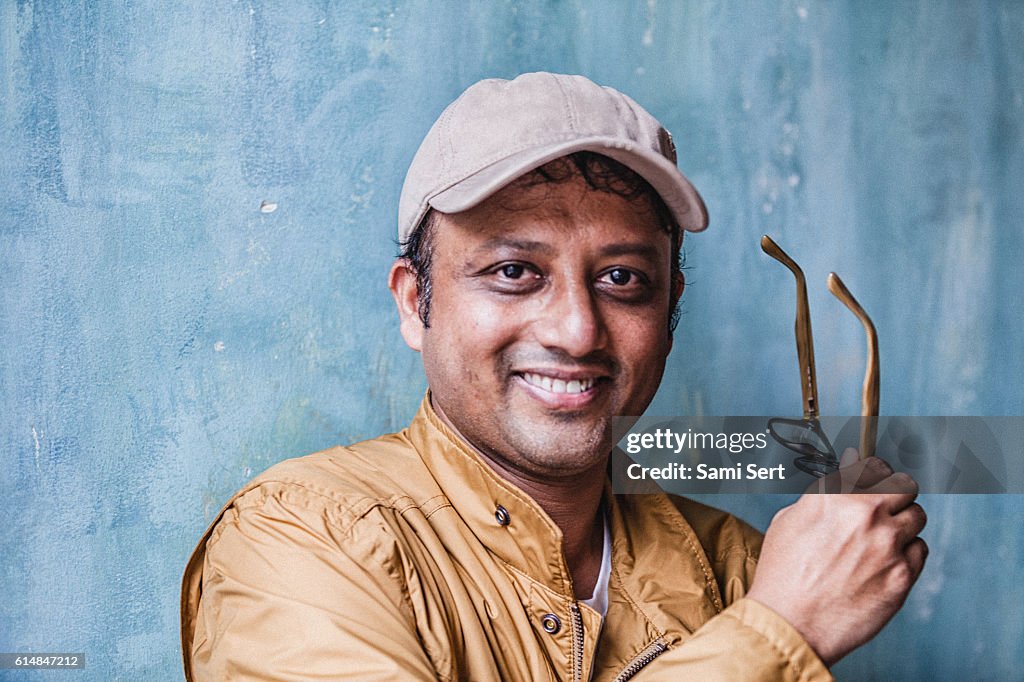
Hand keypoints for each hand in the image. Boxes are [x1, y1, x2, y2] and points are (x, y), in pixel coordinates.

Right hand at [746, 450, 927, 666]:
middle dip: (895, 496)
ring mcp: (889, 545)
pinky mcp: (904, 575)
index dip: (875, 474)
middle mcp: (866, 514)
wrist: (790, 624)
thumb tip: (845, 472)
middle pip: (906, 486)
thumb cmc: (782, 575)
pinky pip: (920, 550)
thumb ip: (823, 495)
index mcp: (836, 496)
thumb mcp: (789, 521)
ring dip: (903, 524)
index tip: (874, 483)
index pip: (875, 466)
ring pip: (918, 516)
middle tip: (884, 510)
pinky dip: (907, 553)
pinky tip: (884, 564)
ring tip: (882, 541)